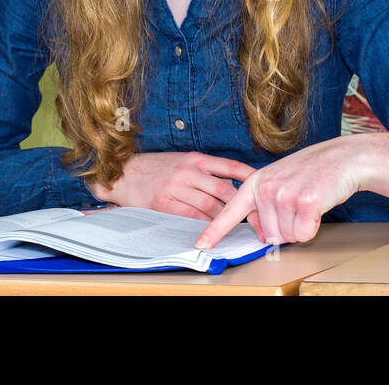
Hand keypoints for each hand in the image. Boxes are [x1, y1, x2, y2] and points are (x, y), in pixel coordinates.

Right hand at [88, 151, 259, 221]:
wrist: (125, 173)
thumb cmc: (158, 168)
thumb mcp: (184, 160)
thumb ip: (206, 170)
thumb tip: (235, 184)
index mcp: (196, 158)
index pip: (230, 166)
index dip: (249, 178)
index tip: (263, 187)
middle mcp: (188, 171)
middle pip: (224, 190)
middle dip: (242, 205)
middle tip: (256, 216)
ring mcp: (176, 187)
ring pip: (210, 205)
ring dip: (226, 218)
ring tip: (239, 226)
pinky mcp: (165, 204)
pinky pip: (191, 216)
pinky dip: (205, 224)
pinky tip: (214, 229)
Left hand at [193, 136, 368, 249]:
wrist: (344, 157)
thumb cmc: (315, 169)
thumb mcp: (281, 180)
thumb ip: (265, 205)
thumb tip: (265, 237)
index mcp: (256, 182)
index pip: (231, 211)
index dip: (215, 231)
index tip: (201, 244)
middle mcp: (266, 188)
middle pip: (269, 235)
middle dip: (287, 227)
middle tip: (300, 204)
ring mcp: (284, 194)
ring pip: (287, 237)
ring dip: (301, 227)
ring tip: (309, 202)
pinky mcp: (304, 202)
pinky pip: (304, 234)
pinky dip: (313, 227)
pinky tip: (318, 206)